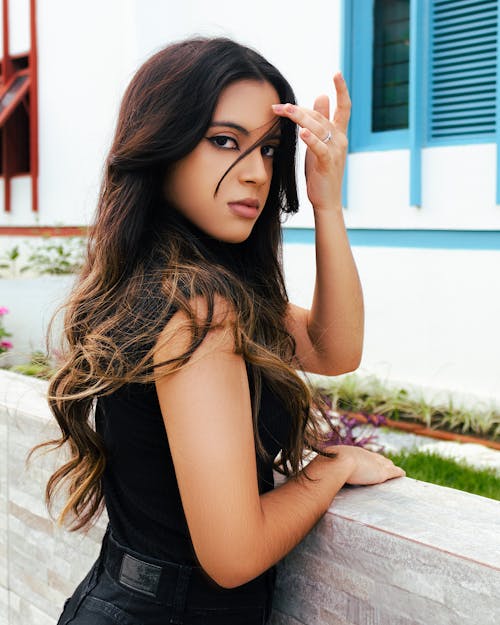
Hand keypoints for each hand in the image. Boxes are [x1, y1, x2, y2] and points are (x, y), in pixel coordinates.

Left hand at [272, 72, 350, 211]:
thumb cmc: (321, 172)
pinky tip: (302, 132)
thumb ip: (321, 121)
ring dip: (300, 118)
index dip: (341, 90)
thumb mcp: (320, 143)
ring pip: (318, 128)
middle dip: (299, 110)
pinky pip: (319, 148)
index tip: (337, 73)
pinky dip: (311, 139)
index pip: (343, 107)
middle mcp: (340, 139)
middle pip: (320, 116)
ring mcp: (336, 151)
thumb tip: (321, 96)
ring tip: (285, 111)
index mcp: (339, 133)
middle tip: (280, 106)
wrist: (327, 200)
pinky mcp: (328, 163)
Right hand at [327, 444, 405, 484]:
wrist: (337, 463)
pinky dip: (397, 473)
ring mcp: (373, 462)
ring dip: (390, 467)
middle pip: (375, 457)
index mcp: (351, 452)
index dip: (367, 458)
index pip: (361, 455)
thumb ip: (322, 468)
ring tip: (395, 469)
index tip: (369, 460)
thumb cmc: (327, 465)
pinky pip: (393, 472)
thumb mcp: (324, 464)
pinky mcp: (381, 472)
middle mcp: (363, 455)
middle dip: (380, 460)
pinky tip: (402, 474)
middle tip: (385, 463)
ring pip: (385, 464)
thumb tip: (313, 473)